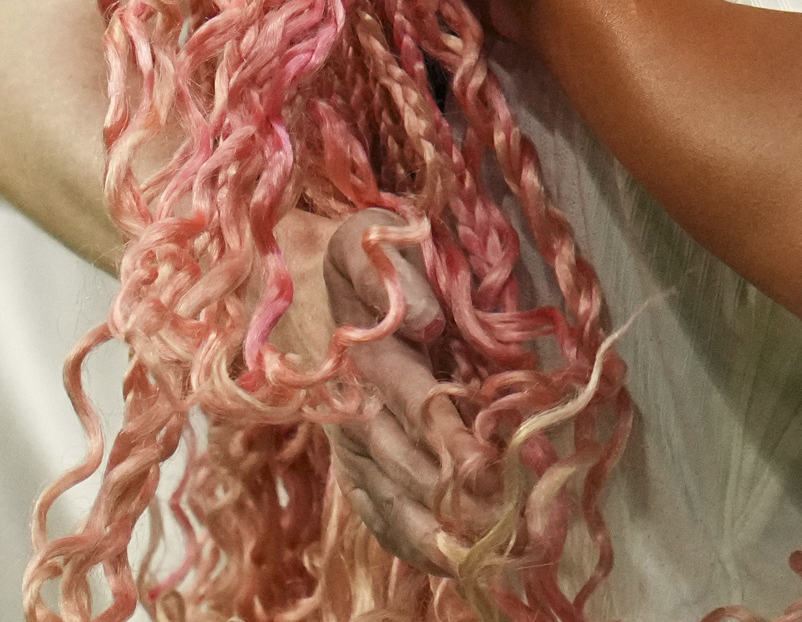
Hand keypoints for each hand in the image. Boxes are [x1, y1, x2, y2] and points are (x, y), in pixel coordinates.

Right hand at [266, 208, 495, 570]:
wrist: (297, 274)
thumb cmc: (357, 255)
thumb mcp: (361, 237)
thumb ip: (391, 270)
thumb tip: (423, 320)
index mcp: (363, 355)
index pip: (413, 400)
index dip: (447, 435)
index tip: (482, 465)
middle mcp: (353, 409)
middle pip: (406, 463)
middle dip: (453, 498)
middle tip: (504, 527)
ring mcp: (349, 444)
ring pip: (390, 500)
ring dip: (437, 532)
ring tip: (483, 559)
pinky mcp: (350, 465)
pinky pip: (374, 514)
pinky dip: (407, 542)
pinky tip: (444, 564)